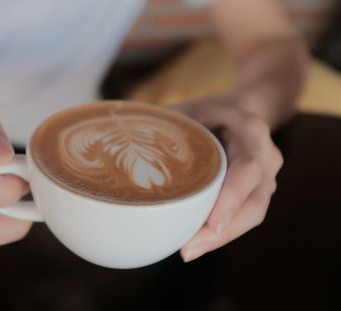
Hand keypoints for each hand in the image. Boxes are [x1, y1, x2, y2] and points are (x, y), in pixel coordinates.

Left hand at [171, 96, 283, 261]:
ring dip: (220, 238)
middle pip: (254, 203)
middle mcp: (266, 157)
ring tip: (187, 251)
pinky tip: (195, 243)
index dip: (232, 198)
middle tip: (188, 250)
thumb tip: (123, 146)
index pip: (248, 169)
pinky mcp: (255, 193)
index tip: (211, 224)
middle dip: (223, 231)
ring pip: (251, 215)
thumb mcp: (188, 109)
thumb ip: (165, 126)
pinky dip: (219, 232)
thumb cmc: (207, 110)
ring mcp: (264, 178)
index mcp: (250, 131)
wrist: (239, 111)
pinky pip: (242, 217)